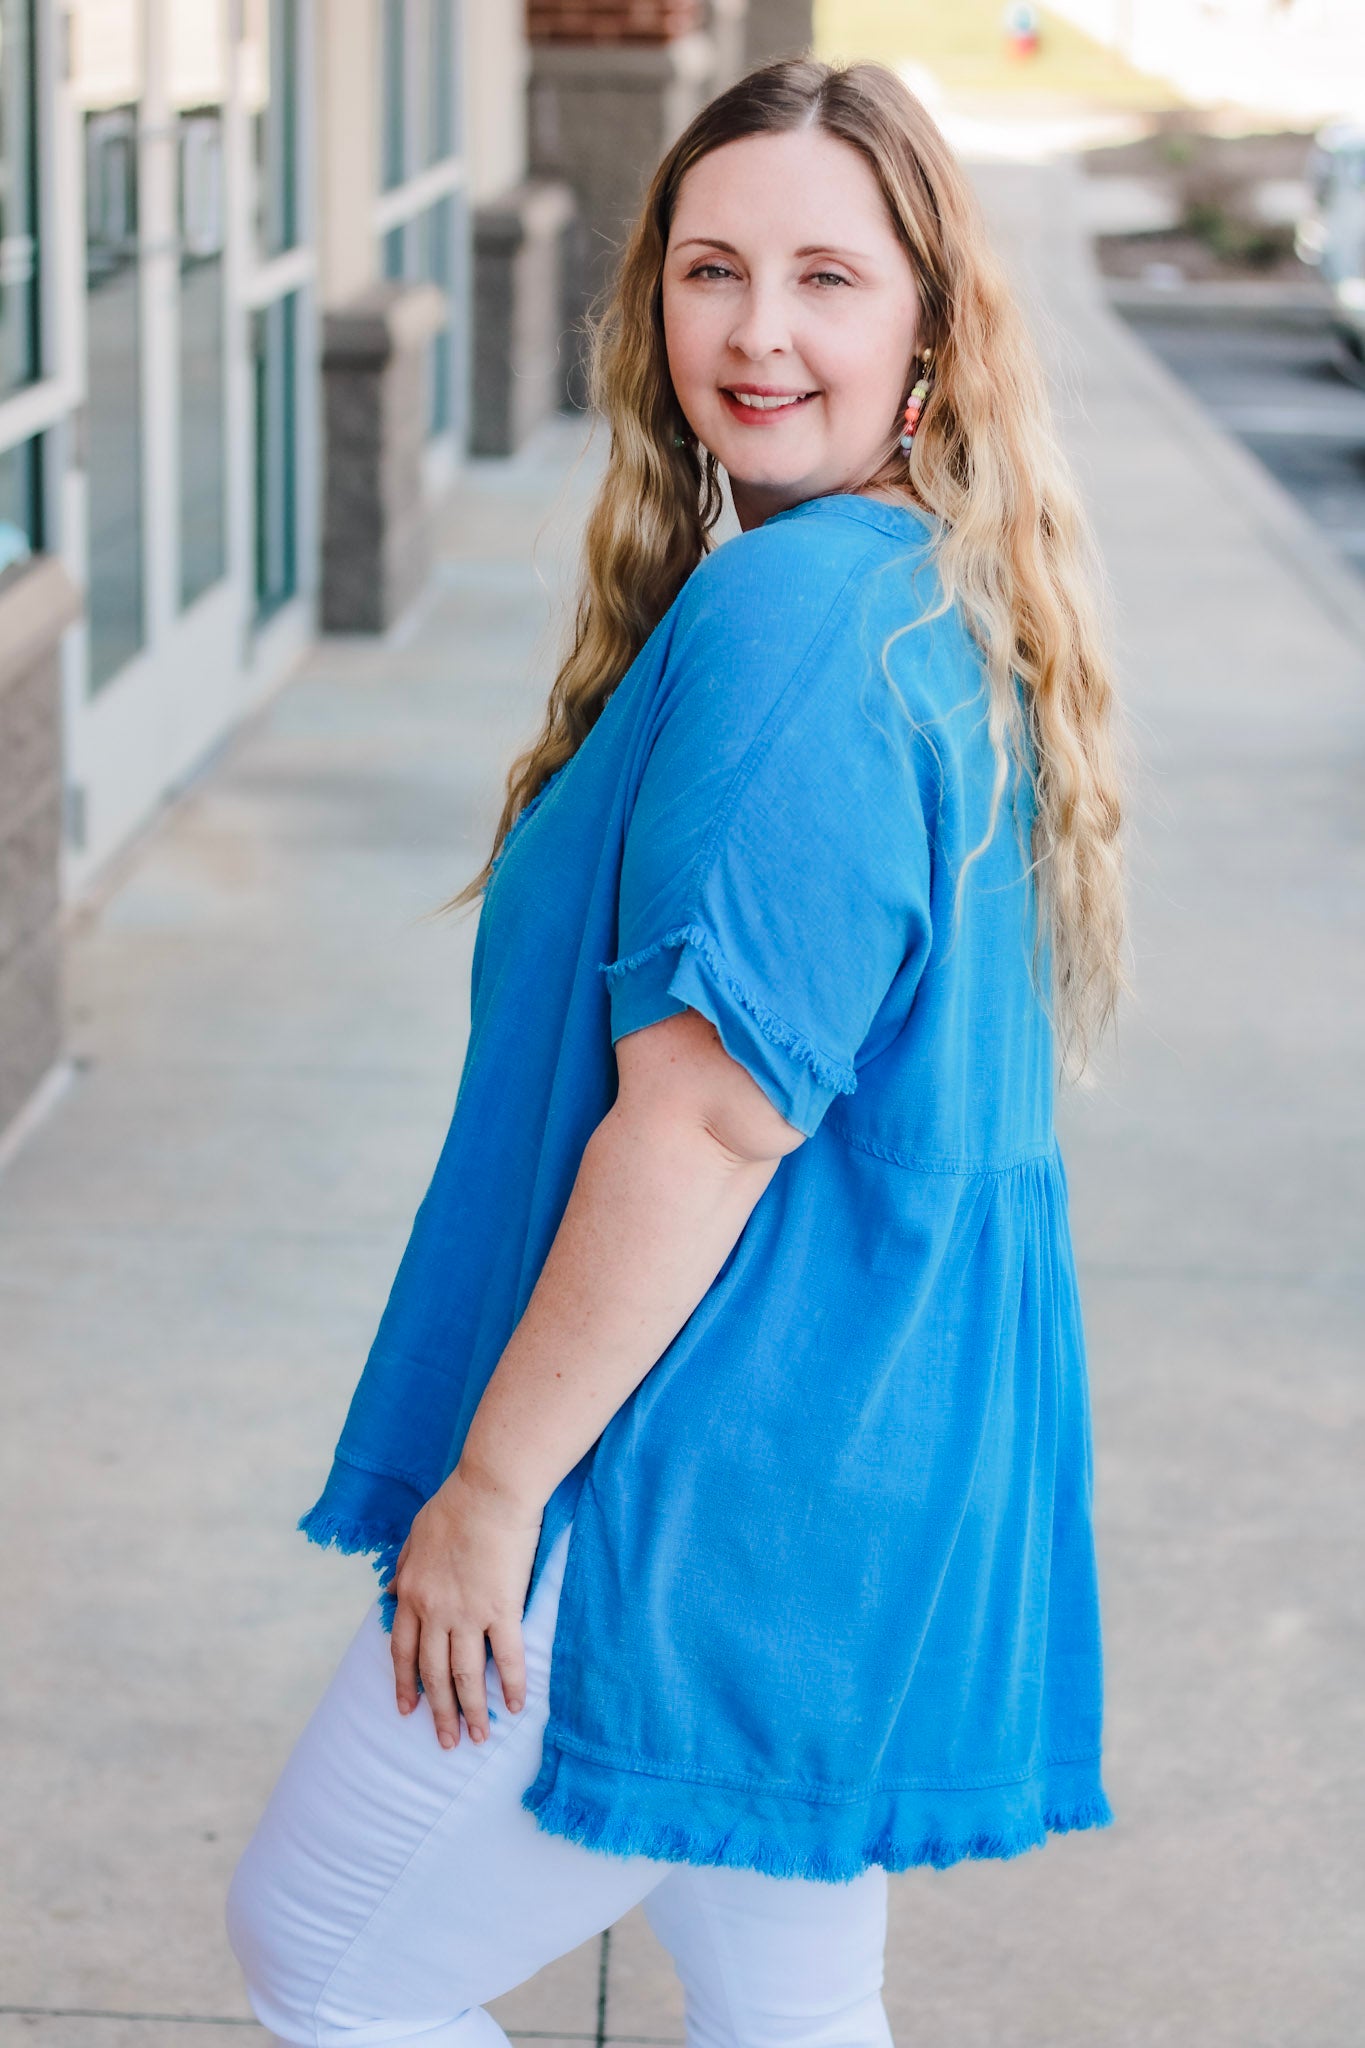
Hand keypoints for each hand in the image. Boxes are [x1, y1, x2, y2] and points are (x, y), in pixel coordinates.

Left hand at [384, 1461, 542, 1748]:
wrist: (490, 1489)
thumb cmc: (456, 1504)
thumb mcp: (416, 1535)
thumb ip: (403, 1566)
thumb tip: (389, 1592)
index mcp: (411, 1591)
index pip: (402, 1650)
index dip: (405, 1682)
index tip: (407, 1709)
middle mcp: (433, 1610)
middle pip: (433, 1672)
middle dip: (438, 1711)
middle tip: (445, 1742)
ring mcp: (466, 1613)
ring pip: (465, 1674)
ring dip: (471, 1711)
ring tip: (478, 1738)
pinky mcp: (501, 1609)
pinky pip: (506, 1657)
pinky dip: (511, 1685)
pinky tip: (516, 1706)